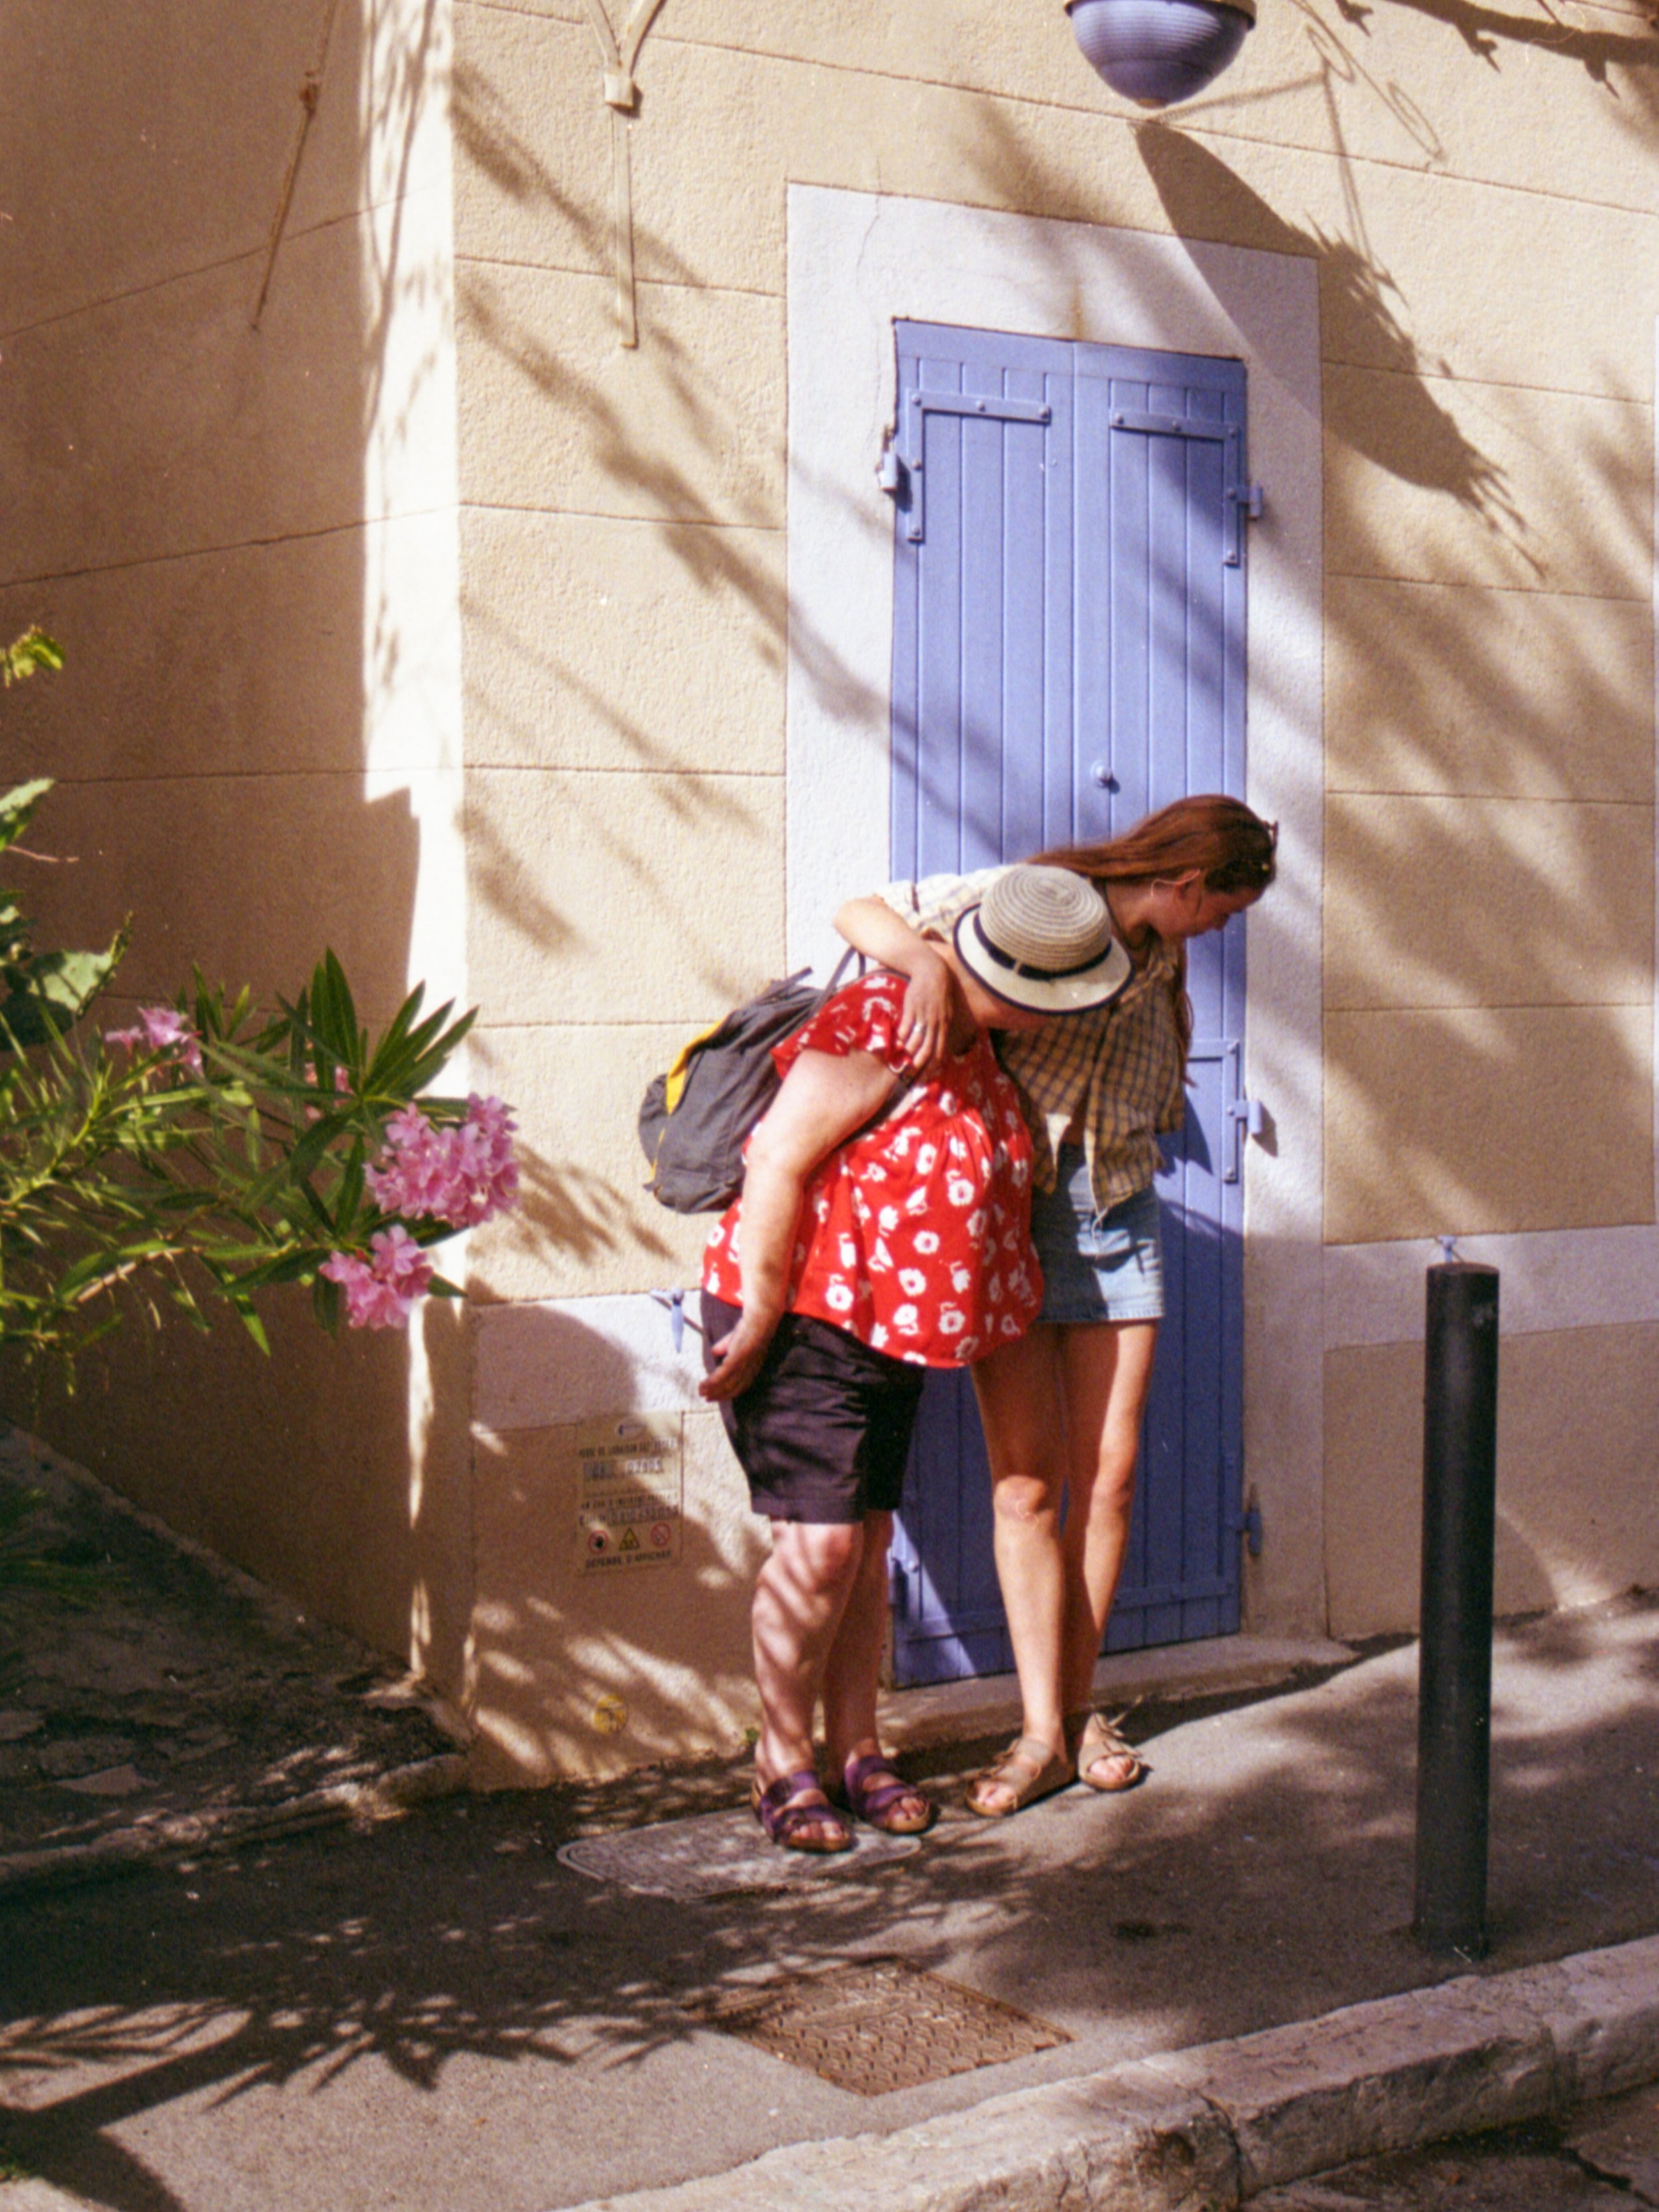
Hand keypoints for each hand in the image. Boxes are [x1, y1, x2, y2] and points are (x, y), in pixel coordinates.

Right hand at [698, 1307, 779, 1401]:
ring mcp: (745, 1364)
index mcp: (752, 1367)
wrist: (759, 1316)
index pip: (740, 1386)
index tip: (715, 1396)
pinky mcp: (739, 1357)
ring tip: (701, 1392)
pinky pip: (724, 1373)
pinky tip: (705, 1384)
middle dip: (718, 1395)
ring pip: (727, 1383)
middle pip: (733, 1388)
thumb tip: (714, 1352)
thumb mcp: (735, 1339)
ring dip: (713, 1389)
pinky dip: (713, 1381)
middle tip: (705, 1398)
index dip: (727, 1393)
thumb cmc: (749, 1326)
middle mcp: (750, 1369)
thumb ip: (725, 1346)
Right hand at [898, 953, 952, 1077]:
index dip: (933, 1064)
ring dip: (908, 1053)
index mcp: (944, 1024)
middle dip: (919, 1063)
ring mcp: (924, 1016)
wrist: (931, 970)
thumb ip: (942, 1024)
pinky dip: (901, 1038)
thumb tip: (938, 1039)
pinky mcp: (912, 1008)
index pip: (940, 1049)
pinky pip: (906, 1028)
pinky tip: (896, 1043)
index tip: (926, 1074)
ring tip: (900, 1060)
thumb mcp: (946, 1009)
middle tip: (910, 1072)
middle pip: (928, 1049)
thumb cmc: (938, 991)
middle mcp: (936, 1023)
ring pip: (916, 1041)